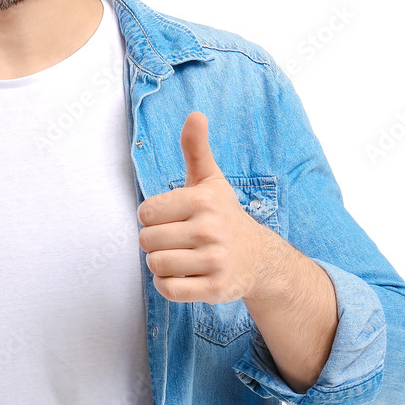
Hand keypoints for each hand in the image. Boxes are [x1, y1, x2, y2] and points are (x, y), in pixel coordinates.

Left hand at [136, 113, 271, 303]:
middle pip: (147, 240)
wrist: (259, 258)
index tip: (172, 218)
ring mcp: (215, 261)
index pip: (145, 212)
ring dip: (162, 264)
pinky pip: (169, 290)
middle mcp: (210, 230)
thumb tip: (195, 114)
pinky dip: (168, 285)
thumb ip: (196, 149)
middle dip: (156, 242)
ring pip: (156, 265)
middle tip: (177, 240)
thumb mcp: (210, 180)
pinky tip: (184, 276)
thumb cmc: (223, 215)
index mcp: (203, 201)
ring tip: (181, 257)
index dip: (153, 217)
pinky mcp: (216, 289)